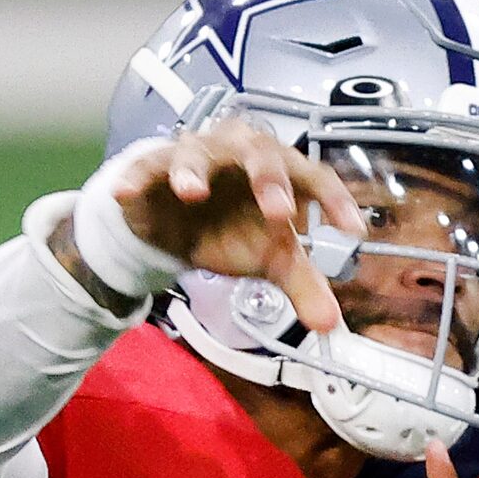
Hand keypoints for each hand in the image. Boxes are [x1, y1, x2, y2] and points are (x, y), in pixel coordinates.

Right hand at [109, 119, 364, 333]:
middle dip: (269, 179)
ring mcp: (197, 153)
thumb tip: (330, 327)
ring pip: (196, 153)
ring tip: (191, 193)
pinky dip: (136, 177)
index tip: (352, 232)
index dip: (335, 200)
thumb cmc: (234, 226)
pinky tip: (126, 193)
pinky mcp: (156, 166)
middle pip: (260, 152)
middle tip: (280, 213)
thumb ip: (302, 286)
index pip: (314, 176)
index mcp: (280, 169)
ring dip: (193, 171)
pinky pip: (146, 167)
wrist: (178, 219)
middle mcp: (241, 151)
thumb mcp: (271, 258)